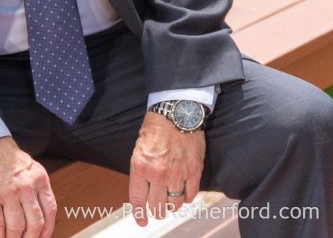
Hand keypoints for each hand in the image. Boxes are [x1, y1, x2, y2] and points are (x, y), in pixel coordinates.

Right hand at [0, 136, 56, 237]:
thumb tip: (40, 216)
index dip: (48, 230)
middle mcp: (26, 186)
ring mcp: (8, 193)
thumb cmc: (6, 155)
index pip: (50, 211)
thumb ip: (37, 188)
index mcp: (39, 178)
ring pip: (16, 228)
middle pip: (34, 224)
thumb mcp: (30, 167)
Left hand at [129, 111, 204, 226]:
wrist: (176, 111)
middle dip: (156, 211)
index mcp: (141, 166)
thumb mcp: (139, 148)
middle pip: (157, 207)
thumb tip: (143, 191)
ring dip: (172, 205)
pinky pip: (190, 195)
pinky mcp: (194, 171)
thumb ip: (141, 171)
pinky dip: (186, 198)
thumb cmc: (156, 127)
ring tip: (170, 201)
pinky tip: (183, 193)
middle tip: (158, 209)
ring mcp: (177, 174)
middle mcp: (158, 173)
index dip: (140, 215)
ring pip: (174, 204)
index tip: (142, 221)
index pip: (138, 200)